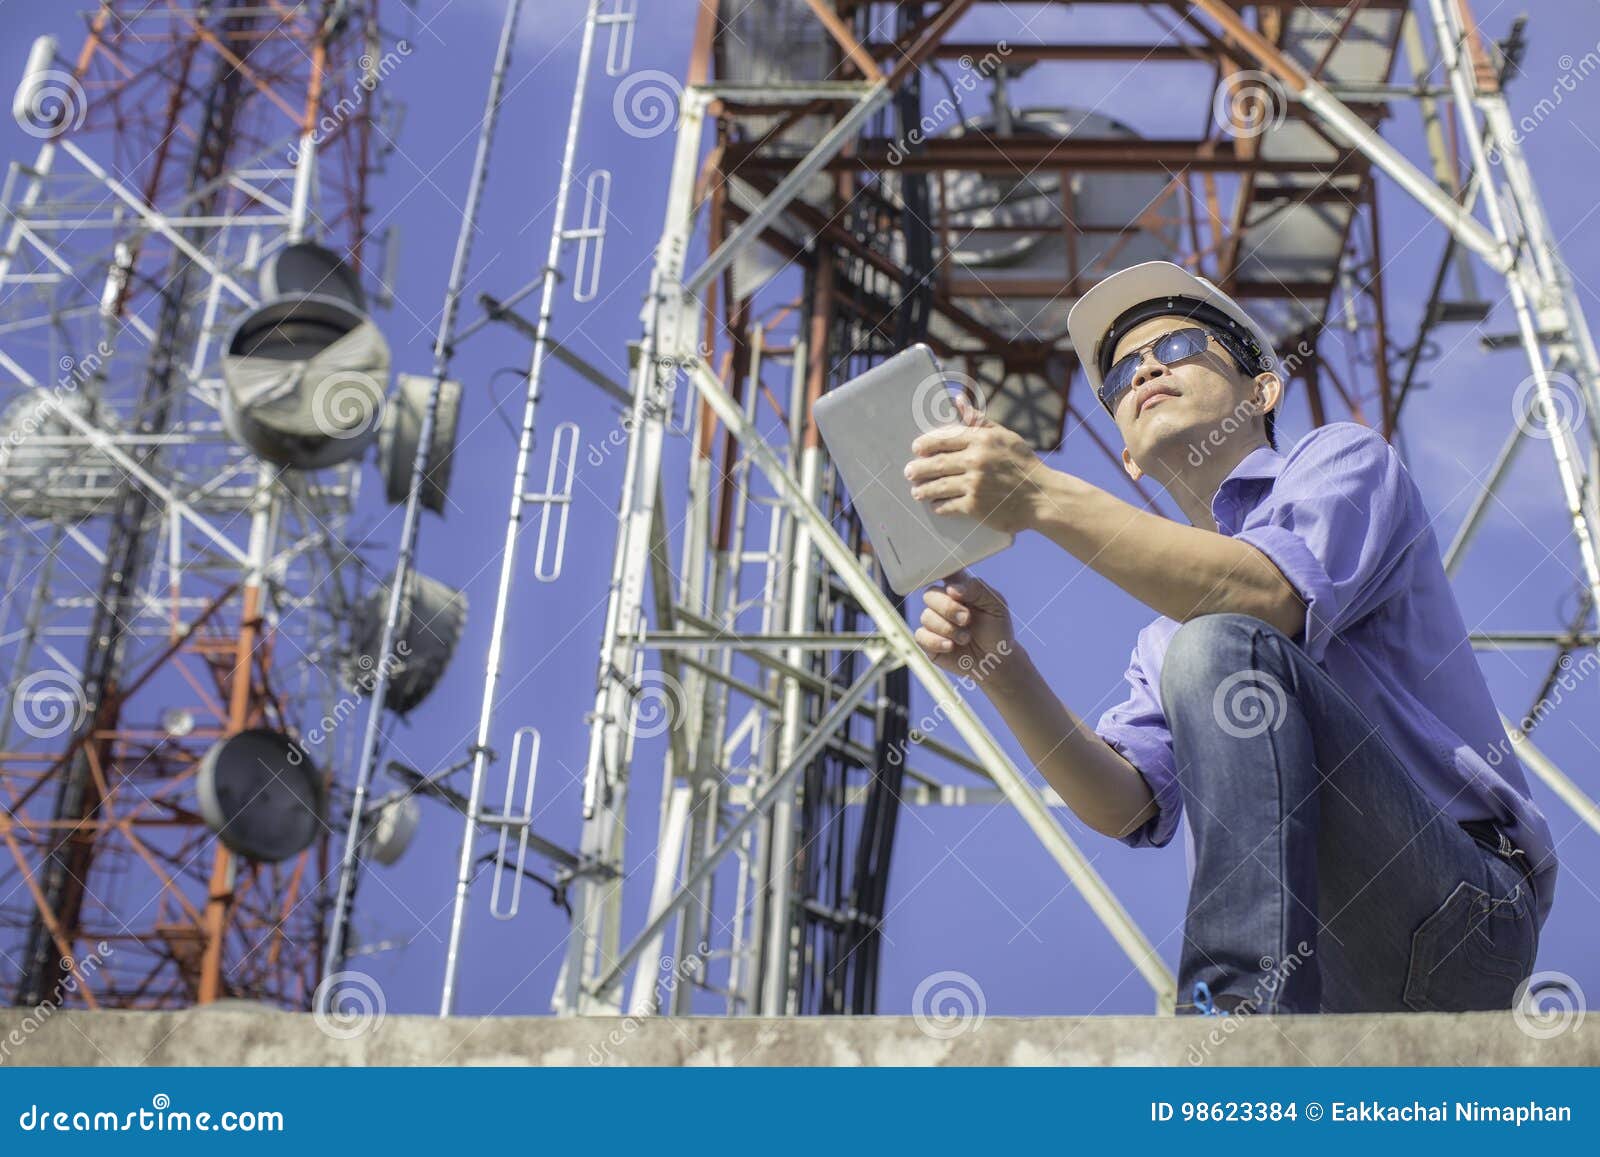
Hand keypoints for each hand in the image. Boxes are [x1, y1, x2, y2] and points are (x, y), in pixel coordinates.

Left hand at [904, 394, 1049, 534]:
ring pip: (939, 485)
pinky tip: (935, 505)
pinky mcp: (975, 507)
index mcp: (982, 440)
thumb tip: (957, 400)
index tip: (916, 448)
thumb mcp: (1005, 437)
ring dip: (924, 489)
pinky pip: (949, 505)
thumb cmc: (1023, 464)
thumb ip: (979, 421)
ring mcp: (975, 484)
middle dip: (919, 468)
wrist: (1042, 497)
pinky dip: (939, 505)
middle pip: (937, 463)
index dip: (926, 444)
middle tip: (909, 472)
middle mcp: (976, 460)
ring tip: (916, 491)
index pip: (945, 439)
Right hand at [914, 569, 1019, 680]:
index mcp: (959, 589)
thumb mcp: (996, 605)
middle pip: (930, 595)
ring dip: (948, 628)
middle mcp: (943, 603)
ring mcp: (934, 622)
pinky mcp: (928, 641)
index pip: (943, 572)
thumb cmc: (997, 629)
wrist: (996, 660)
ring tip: (966, 638)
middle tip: (967, 619)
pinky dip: (936, 641)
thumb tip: (951, 589)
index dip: (941, 573)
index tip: (951, 584)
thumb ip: (977, 590)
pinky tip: (951, 646)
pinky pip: (920, 636)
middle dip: (948, 608)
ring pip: (926, 616)